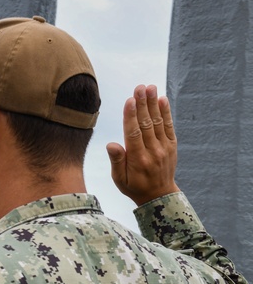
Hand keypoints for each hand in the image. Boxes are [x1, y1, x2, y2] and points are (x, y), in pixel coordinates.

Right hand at [106, 84, 180, 205]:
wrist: (159, 196)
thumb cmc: (134, 186)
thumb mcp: (119, 179)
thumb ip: (116, 161)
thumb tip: (111, 144)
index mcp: (138, 159)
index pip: (133, 133)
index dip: (131, 115)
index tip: (130, 100)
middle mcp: (153, 151)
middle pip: (146, 124)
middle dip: (143, 104)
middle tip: (140, 87)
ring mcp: (164, 147)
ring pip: (158, 122)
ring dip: (154, 103)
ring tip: (151, 87)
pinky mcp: (171, 145)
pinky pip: (168, 126)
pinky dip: (166, 112)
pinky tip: (162, 99)